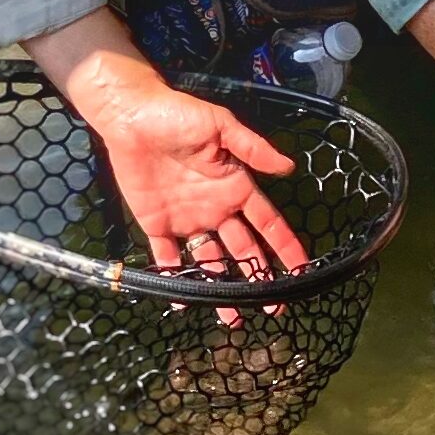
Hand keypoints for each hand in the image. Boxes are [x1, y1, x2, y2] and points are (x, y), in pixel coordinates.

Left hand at [24, 11, 310, 291]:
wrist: (132, 117)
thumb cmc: (179, 117)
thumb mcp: (221, 126)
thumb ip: (253, 149)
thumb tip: (289, 167)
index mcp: (236, 187)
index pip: (267, 223)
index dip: (285, 247)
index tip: (302, 272)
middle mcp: (217, 209)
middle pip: (244, 250)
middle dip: (260, 278)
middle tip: (274, 308)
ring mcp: (188, 220)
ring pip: (210, 263)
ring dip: (221, 289)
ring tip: (233, 318)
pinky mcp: (158, 225)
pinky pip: (168, 258)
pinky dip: (175, 280)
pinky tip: (184, 301)